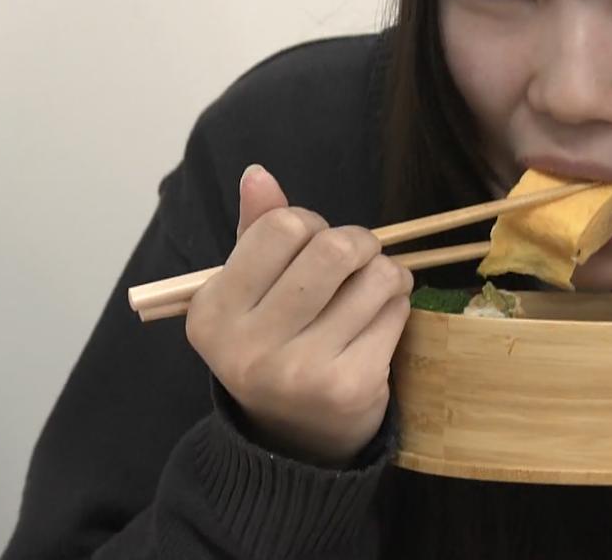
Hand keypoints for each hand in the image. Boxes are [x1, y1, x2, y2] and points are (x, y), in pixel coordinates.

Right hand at [185, 164, 413, 467]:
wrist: (294, 438)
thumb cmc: (273, 344)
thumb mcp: (249, 291)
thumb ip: (254, 230)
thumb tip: (258, 174)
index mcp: (214, 311)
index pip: (282, 226)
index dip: (310, 223)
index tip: (312, 244)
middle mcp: (249, 345)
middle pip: (333, 248)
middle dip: (358, 241)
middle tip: (357, 258)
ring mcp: (299, 370)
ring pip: (373, 277)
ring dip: (385, 272)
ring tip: (373, 288)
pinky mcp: (348, 387)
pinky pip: (395, 312)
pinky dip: (397, 304)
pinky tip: (381, 318)